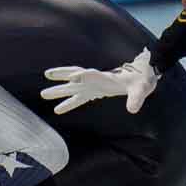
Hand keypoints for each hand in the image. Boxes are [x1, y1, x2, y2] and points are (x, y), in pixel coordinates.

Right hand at [41, 49, 157, 114]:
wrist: (142, 77)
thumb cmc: (141, 81)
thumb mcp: (141, 89)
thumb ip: (136, 98)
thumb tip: (132, 110)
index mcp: (108, 77)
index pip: (94, 75)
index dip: (84, 76)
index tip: (74, 77)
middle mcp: (97, 80)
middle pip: (77, 77)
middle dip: (62, 76)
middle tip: (47, 75)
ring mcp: (94, 86)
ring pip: (73, 86)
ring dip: (60, 89)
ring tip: (43, 94)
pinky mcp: (94, 92)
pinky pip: (78, 97)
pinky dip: (68, 102)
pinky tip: (58, 110)